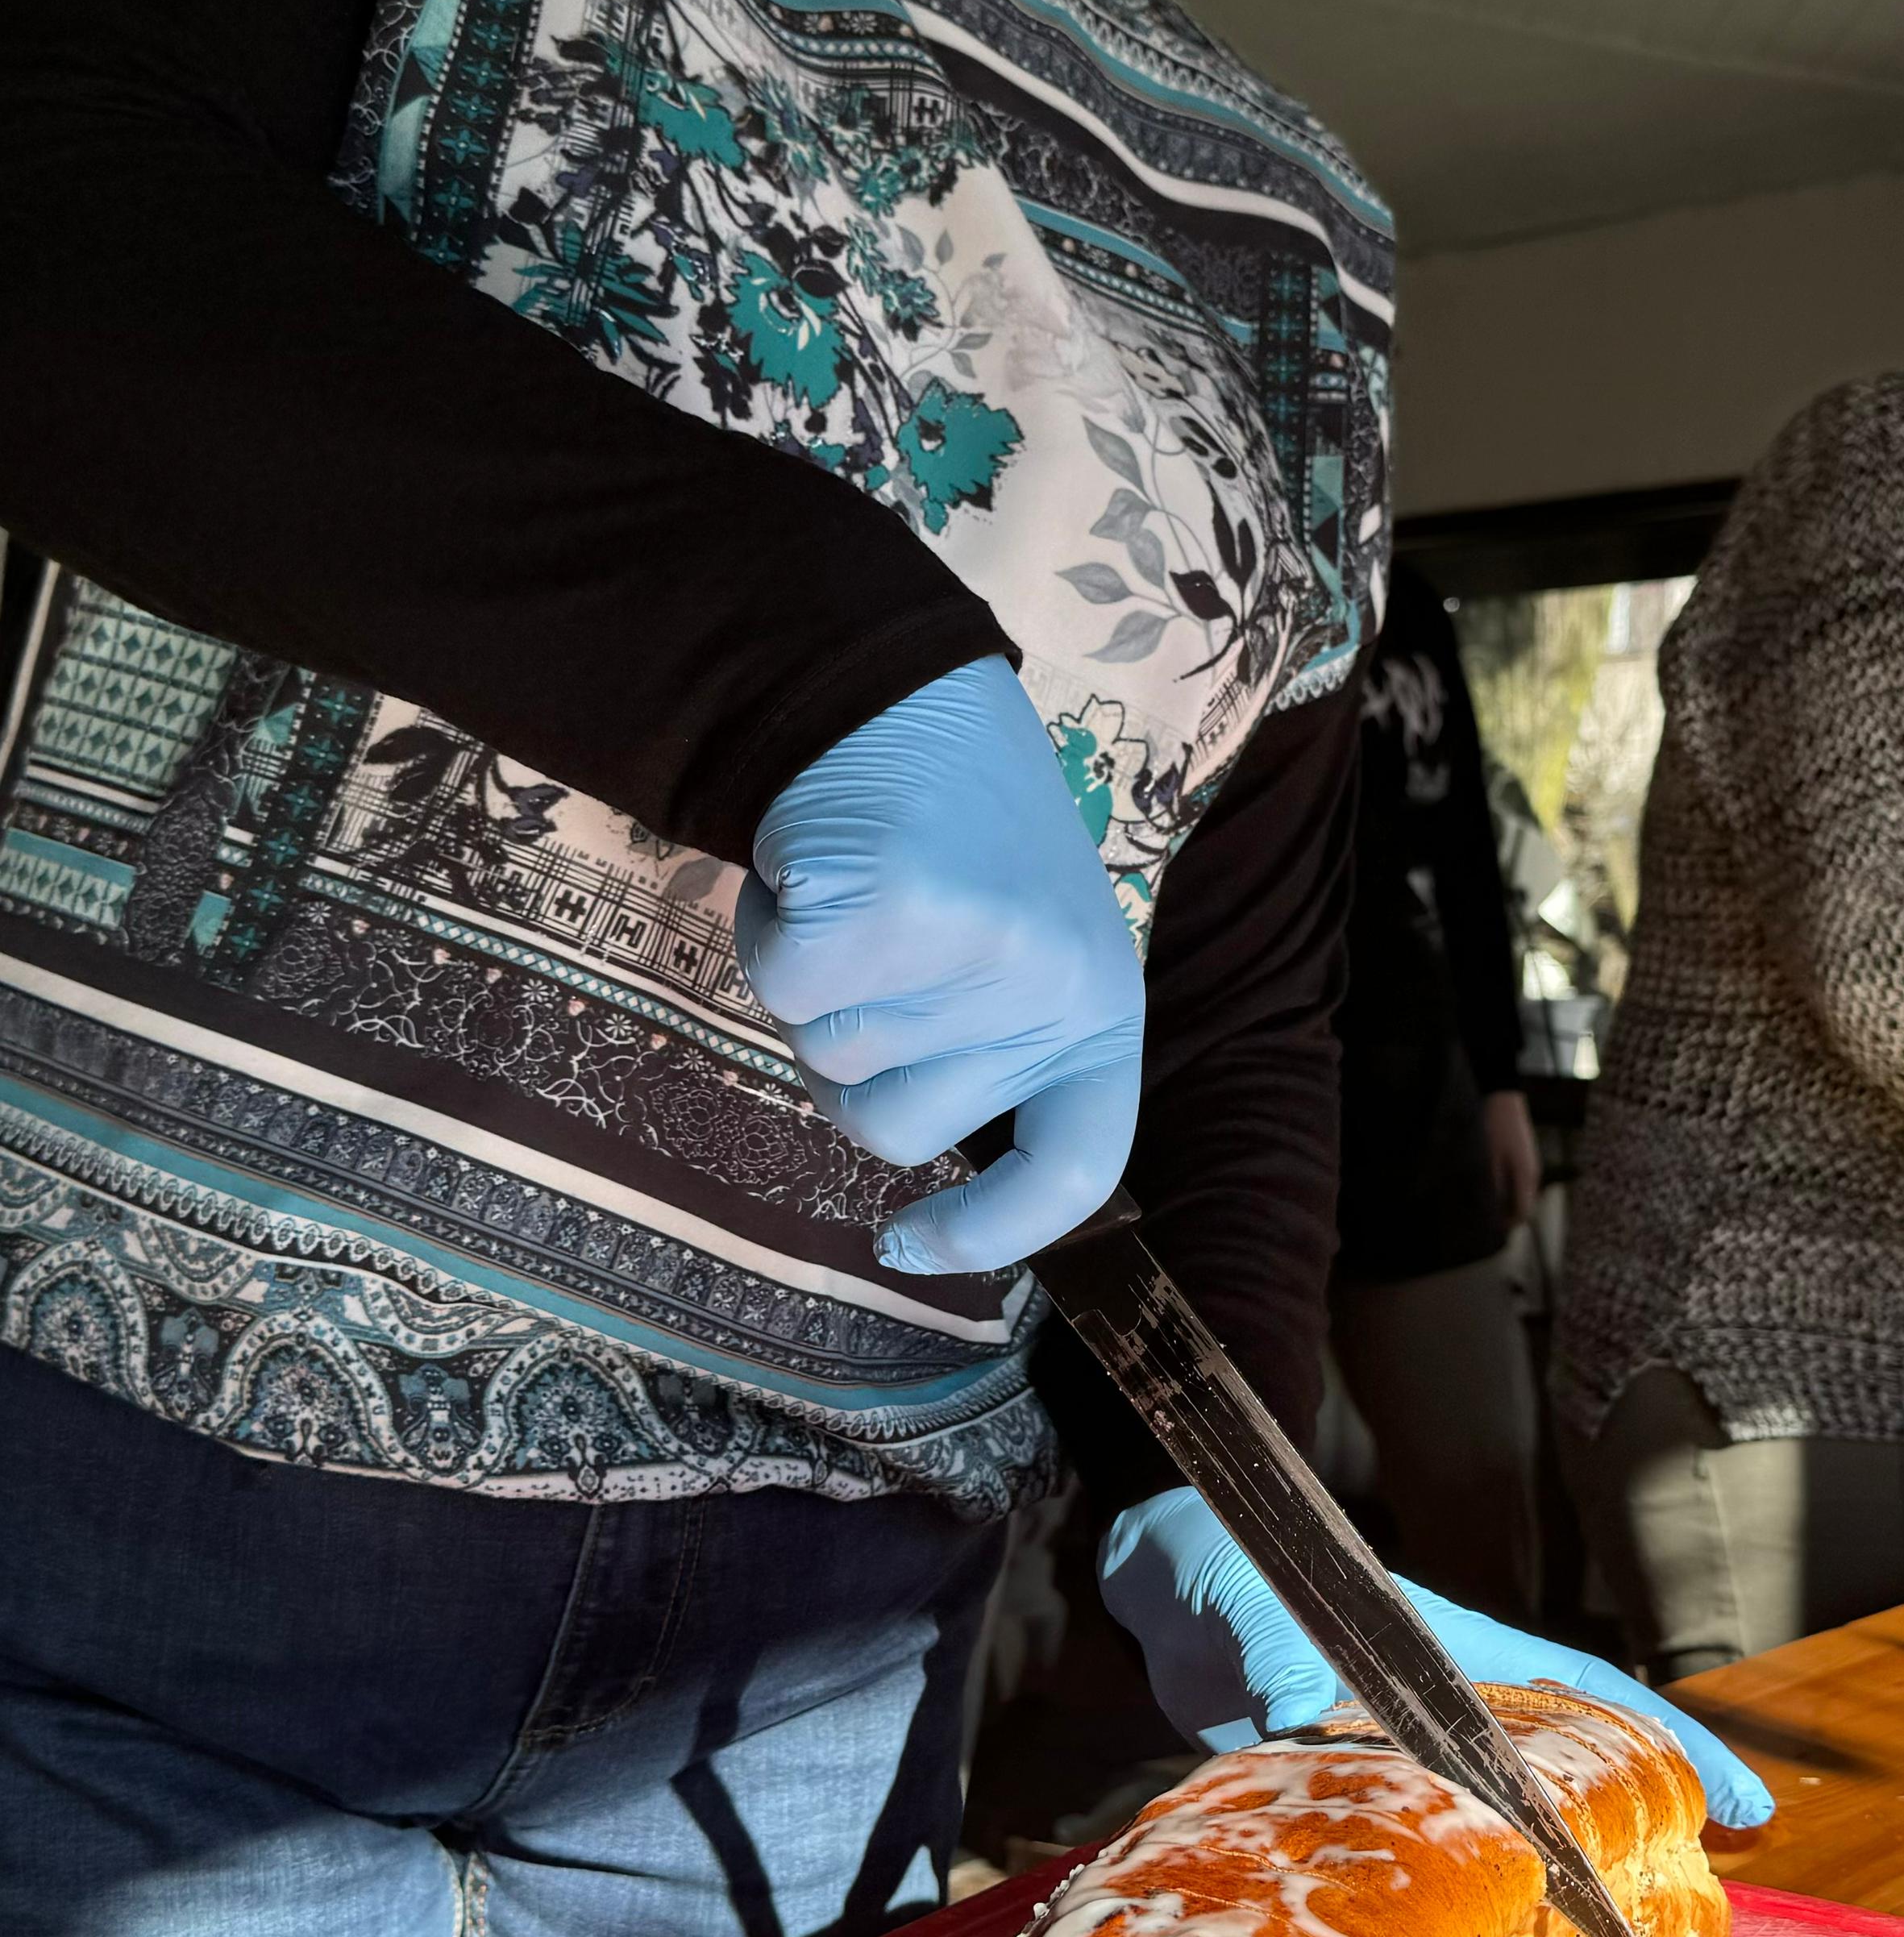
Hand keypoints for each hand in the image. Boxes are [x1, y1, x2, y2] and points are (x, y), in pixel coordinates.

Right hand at [734, 656, 1143, 1274]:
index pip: (1071, 1172)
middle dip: (854, 1060)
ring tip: (859, 894)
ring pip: (831, 1061)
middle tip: (876, 952)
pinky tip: (812, 872)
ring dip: (814, 989)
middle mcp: (1052, 995)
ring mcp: (973, 960)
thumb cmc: (960, 837)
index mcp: (1100, 1014)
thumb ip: (997, 1054)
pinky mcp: (886, 918)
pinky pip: (785, 992)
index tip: (907, 1246)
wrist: (899, 690)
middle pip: (897, 1129)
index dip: (991, 1234)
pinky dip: (769, 938)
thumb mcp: (1023, 952)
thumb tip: (926, 1197)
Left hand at [1099, 1485, 1773, 1826]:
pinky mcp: (1339, 1786)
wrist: (1160, 1578)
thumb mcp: (1272, 1611)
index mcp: (1459, 1657)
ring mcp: (1395, 1749)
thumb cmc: (1233, 1563)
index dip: (1673, 1751)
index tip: (1748, 1806)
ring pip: (1494, 1823)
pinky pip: (1411, 1850)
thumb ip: (1293, 1675)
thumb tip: (1306, 1737)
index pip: (1593, 1699)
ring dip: (1546, 1876)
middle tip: (1705, 1903)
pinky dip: (1443, 1893)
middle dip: (1639, 1830)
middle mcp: (1442, 1707)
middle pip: (1566, 1772)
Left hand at [1481, 1084, 1540, 1228]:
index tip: (1490, 1232)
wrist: (1503, 1098)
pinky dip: (1509, 1190)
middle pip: (1525, 1207)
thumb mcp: (1488, 1160)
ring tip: (1487, 1206)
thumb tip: (1490, 1210)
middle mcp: (1532, 1174)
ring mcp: (1532, 1165)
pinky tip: (1493, 1187)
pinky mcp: (1527, 1158)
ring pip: (1523, 1195)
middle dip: (1507, 1217)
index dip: (1507, 1226)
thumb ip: (1492, 1187)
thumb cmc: (1493, 1127)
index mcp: (1525, 1177)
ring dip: (1508, 1204)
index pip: (1522, 1214)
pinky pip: (1521, 1183)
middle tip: (1486, 1222)